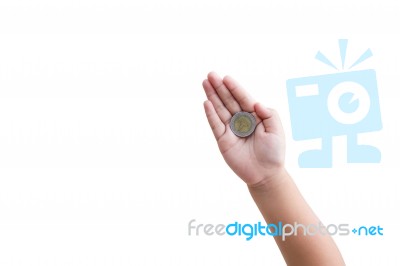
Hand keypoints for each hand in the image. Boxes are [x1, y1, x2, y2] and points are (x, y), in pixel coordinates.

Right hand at [202, 72, 285, 186]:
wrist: (266, 174)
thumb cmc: (274, 152)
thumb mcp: (277, 130)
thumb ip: (269, 114)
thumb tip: (256, 103)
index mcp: (254, 116)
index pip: (243, 98)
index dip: (234, 88)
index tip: (226, 77)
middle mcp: (241, 120)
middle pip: (228, 101)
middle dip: (219, 87)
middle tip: (210, 74)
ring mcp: (231, 130)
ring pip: (219, 109)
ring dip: (212, 96)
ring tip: (205, 83)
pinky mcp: (223, 140)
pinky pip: (215, 125)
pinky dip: (210, 114)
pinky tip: (206, 103)